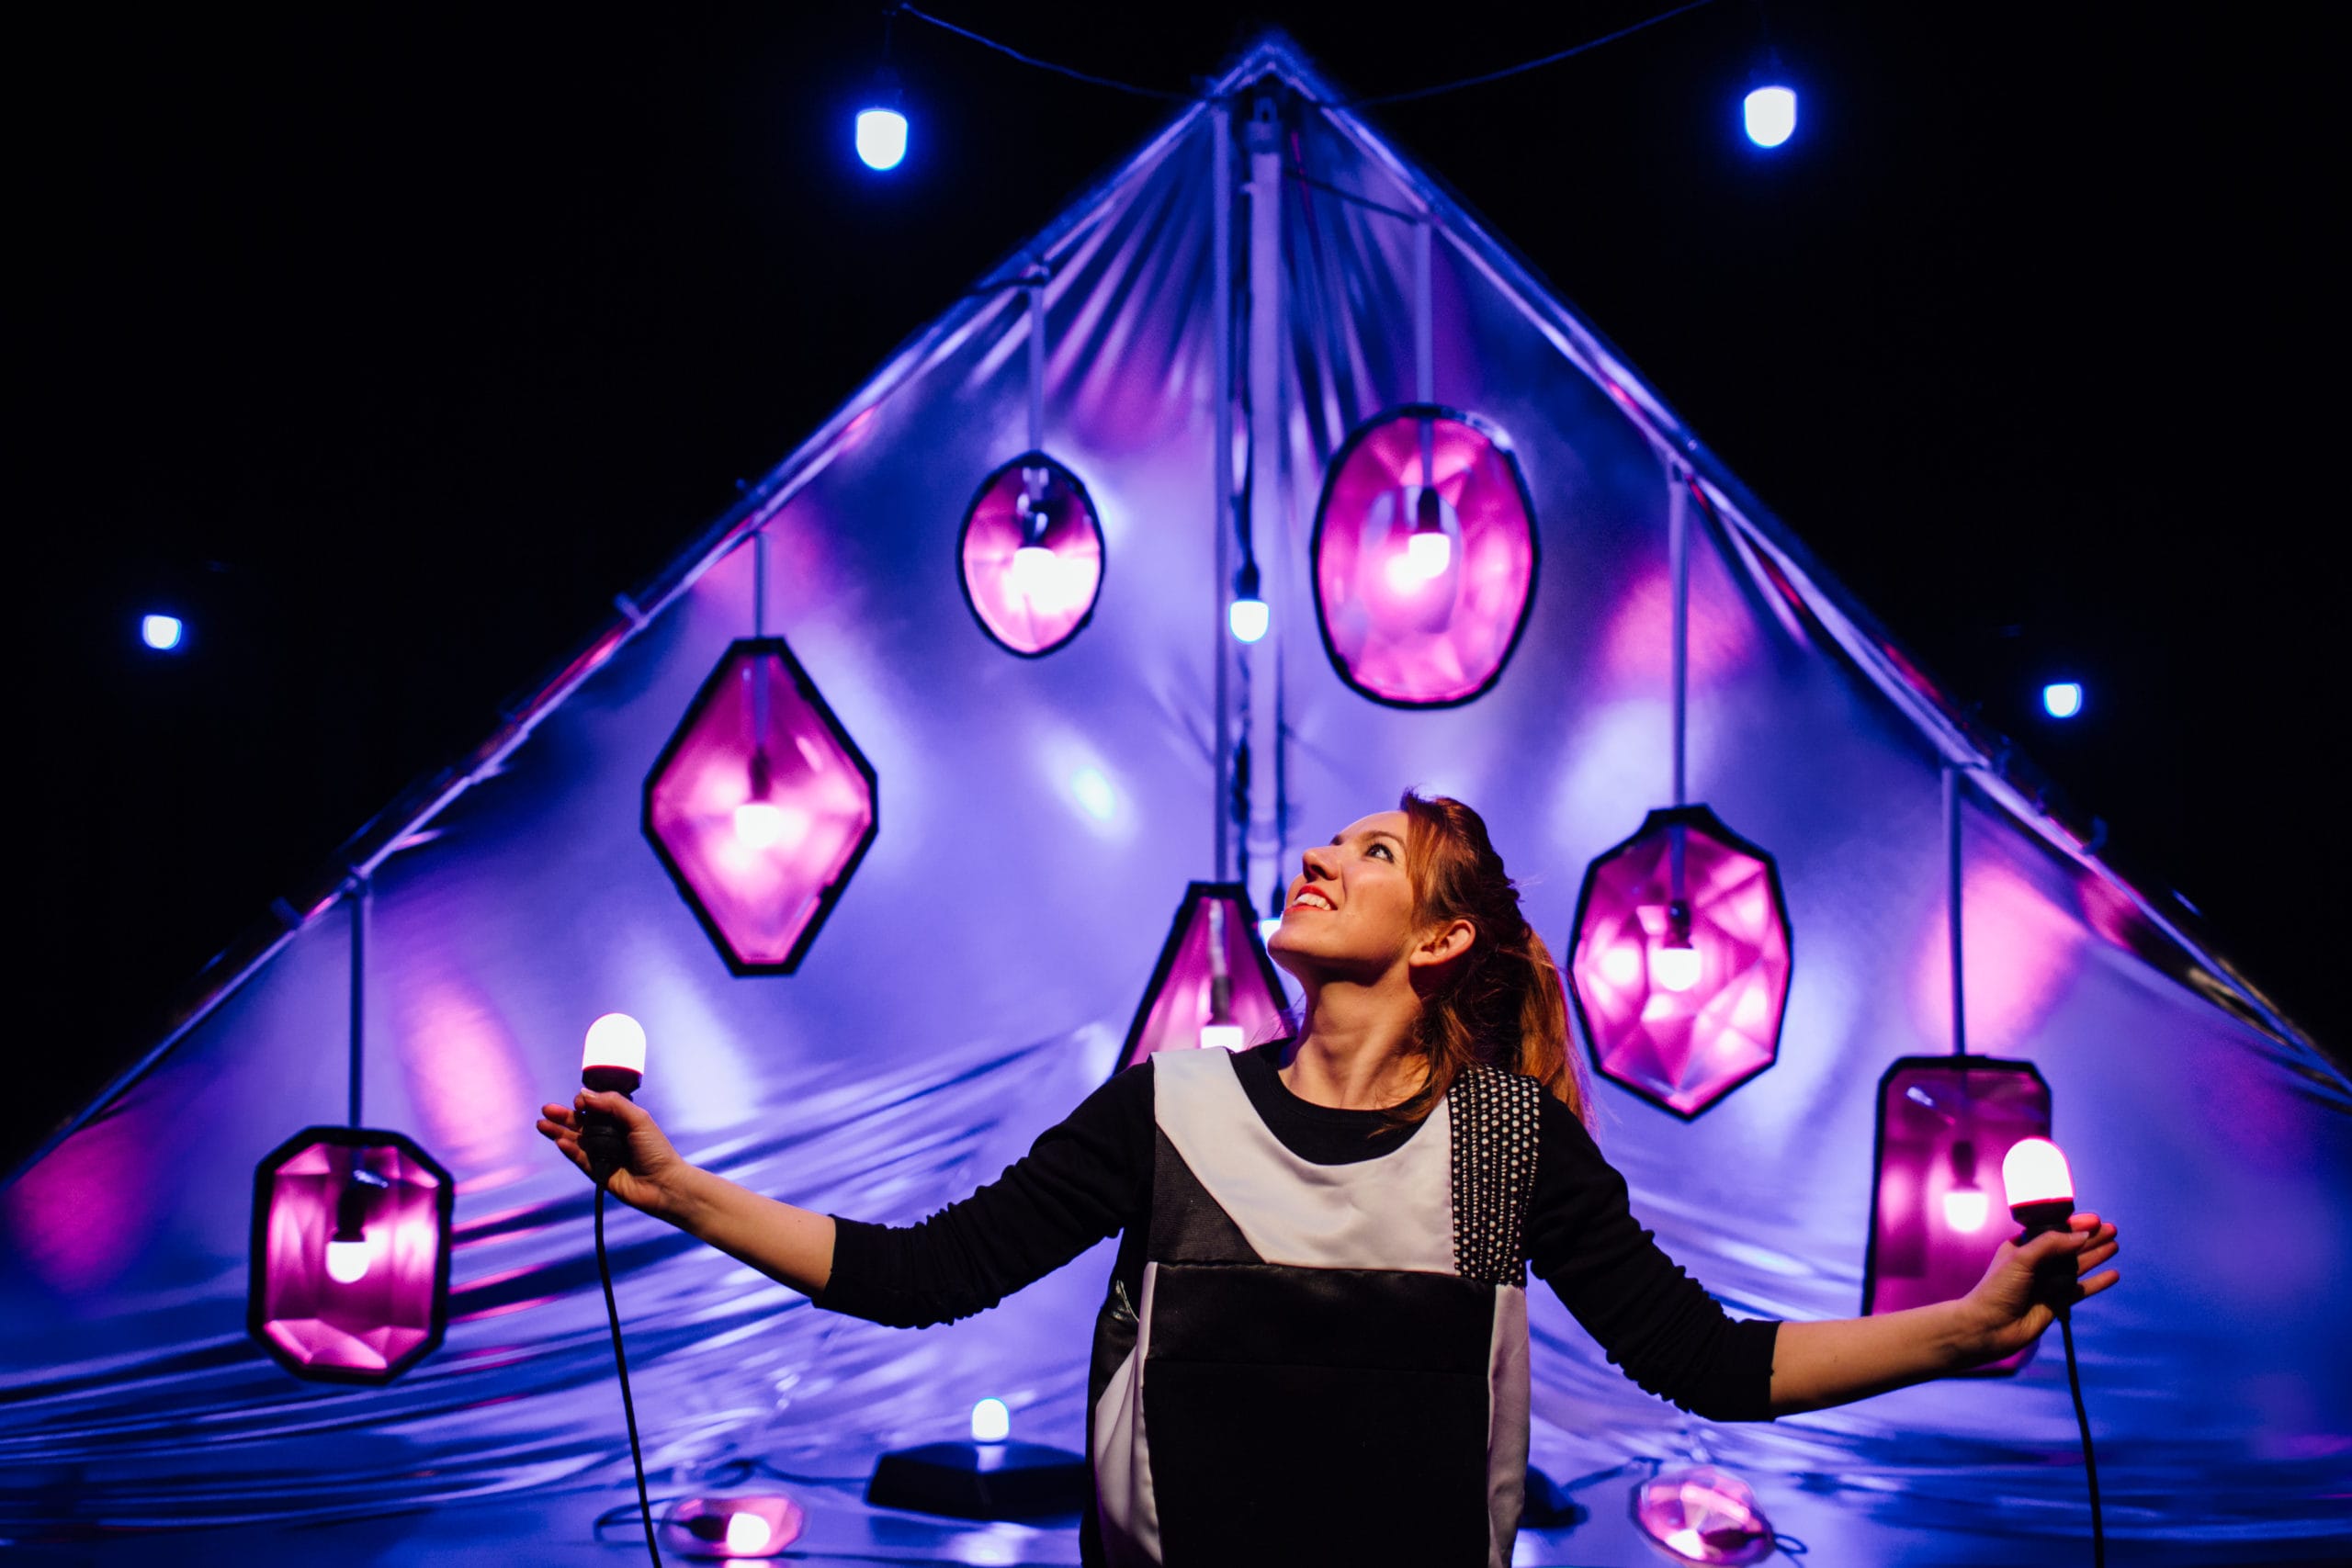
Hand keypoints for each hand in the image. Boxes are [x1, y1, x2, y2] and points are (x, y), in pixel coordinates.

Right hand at [536, 1090, 692, 1218]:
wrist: (663, 1184)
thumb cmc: (656, 1150)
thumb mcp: (638, 1119)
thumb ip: (613, 1104)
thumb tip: (585, 1094)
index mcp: (621, 1120)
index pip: (596, 1107)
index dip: (585, 1102)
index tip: (579, 1102)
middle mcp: (610, 1135)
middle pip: (581, 1123)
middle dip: (563, 1116)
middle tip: (546, 1109)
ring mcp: (602, 1154)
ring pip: (575, 1140)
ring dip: (558, 1132)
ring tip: (541, 1124)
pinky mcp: (597, 1172)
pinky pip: (579, 1159)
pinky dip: (569, 1150)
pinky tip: (559, 1142)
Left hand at [1956, 1211, 2119, 1364]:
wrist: (1990, 1327)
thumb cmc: (1998, 1289)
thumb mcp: (2021, 1258)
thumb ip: (2051, 1244)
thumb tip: (2081, 1236)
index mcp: (2023, 1247)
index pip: (2053, 1231)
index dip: (2074, 1225)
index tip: (2094, 1219)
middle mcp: (2037, 1263)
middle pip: (2069, 1247)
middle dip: (2090, 1238)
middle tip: (2112, 1229)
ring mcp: (2048, 1283)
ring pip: (2078, 1266)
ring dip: (2096, 1256)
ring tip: (2114, 1245)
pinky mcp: (2058, 1303)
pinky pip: (2081, 1289)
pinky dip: (2097, 1283)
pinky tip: (2113, 1275)